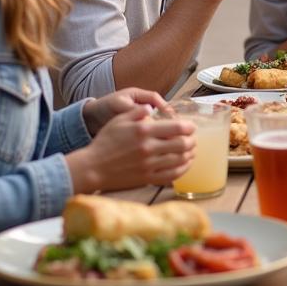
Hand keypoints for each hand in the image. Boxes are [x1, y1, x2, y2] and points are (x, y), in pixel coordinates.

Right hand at [67, 107, 195, 192]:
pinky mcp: (147, 178)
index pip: (177, 127)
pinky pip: (171, 176)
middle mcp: (149, 148)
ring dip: (190, 154)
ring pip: (180, 160)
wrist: (92, 168)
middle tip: (193, 139)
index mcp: (144, 130)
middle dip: (192, 141)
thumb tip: (153, 107)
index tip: (191, 126)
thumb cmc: (105, 142)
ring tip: (192, 151)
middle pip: (182, 144)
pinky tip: (185, 165)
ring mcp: (149, 165)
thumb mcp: (119, 119)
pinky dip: (182, 170)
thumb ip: (138, 111)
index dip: (189, 127)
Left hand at [82, 87, 166, 136]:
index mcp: (138, 95)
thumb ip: (132, 108)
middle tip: (170, 130)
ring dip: (159, 129)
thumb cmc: (104, 107)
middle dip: (165, 120)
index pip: (156, 98)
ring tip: (163, 138)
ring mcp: (139, 115)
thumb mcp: (117, 105)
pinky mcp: (136, 127)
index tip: (169, 117)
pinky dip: (151, 135)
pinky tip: (153, 143)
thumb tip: (149, 113)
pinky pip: (148, 130)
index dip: (164, 106)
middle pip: (159, 110)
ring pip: (155, 121)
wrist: (91, 119)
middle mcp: (142, 104)